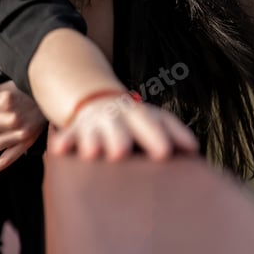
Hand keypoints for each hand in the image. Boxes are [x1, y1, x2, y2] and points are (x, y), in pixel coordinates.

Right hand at [49, 96, 198, 160]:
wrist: (97, 99)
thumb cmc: (134, 120)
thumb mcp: (153, 119)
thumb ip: (172, 132)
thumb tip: (194, 148)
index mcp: (140, 114)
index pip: (153, 122)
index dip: (160, 136)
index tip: (166, 153)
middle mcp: (117, 116)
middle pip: (121, 126)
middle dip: (121, 138)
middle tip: (121, 153)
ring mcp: (95, 122)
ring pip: (94, 131)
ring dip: (93, 141)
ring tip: (92, 154)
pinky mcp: (76, 130)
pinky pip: (69, 136)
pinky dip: (64, 142)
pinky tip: (59, 150)